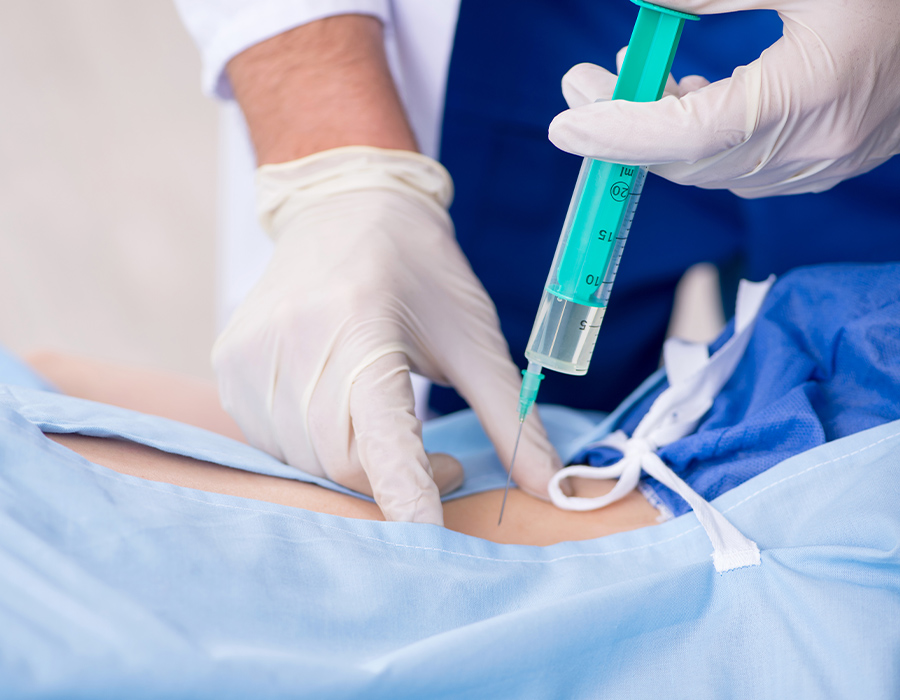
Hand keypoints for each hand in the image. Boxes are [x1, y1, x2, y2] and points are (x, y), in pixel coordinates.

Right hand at [212, 147, 561, 524]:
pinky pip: (273, 441)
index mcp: (360, 327)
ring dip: (355, 466)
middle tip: (440, 461)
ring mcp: (252, 356)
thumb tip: (550, 488)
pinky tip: (340, 411)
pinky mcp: (230, 365)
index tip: (432, 545)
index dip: (407, 498)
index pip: (380, 439)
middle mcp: (294, 342)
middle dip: (394, 482)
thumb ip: (512, 417)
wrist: (344, 206)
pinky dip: (316, 448)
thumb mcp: (476, 337)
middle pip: (342, 463)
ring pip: (305, 460)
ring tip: (387, 424)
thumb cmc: (420, 269)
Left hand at [548, 0, 899, 197]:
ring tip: (622, 82)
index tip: (565, 124)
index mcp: (811, 98)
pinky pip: (741, 166)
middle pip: (690, 160)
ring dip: (657, 133)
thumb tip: (642, 0)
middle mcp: (814, 148)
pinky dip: (698, 140)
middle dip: (623, 129)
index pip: (688, 136)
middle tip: (579, 87)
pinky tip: (683, 97)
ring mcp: (822, 163)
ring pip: (712, 169)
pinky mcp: (825, 160)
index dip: (619, 132)